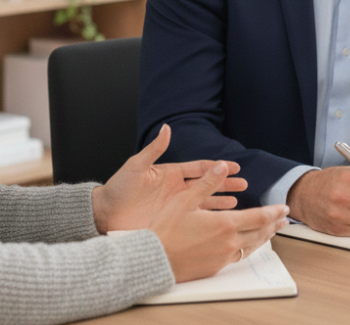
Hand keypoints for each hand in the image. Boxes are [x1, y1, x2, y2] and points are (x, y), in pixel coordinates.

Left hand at [91, 124, 246, 233]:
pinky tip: (221, 217)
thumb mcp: (136, 166)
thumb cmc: (118, 188)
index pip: (200, 168)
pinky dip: (209, 217)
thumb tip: (167, 128)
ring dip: (221, 200)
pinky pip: (195, 218)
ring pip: (204, 201)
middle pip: (207, 184)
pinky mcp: (171, 221)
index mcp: (171, 173)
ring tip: (238, 200)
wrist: (106, 214)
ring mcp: (175, 206)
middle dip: (225, 183)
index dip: (217, 167)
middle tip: (244, 183)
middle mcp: (176, 189)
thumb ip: (154, 149)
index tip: (234, 166)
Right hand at [150, 162, 290, 281]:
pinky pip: (239, 256)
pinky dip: (248, 248)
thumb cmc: (167, 229)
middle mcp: (228, 242)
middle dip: (274, 225)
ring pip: (251, 246)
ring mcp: (223, 257)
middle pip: (259, 233)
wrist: (155, 260)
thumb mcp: (186, 200)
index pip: (259, 217)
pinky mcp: (215, 267)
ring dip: (264, 238)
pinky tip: (248, 245)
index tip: (284, 208)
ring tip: (272, 232)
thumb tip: (222, 166)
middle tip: (284, 220)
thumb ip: (207, 183)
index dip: (273, 212)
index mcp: (225, 224)